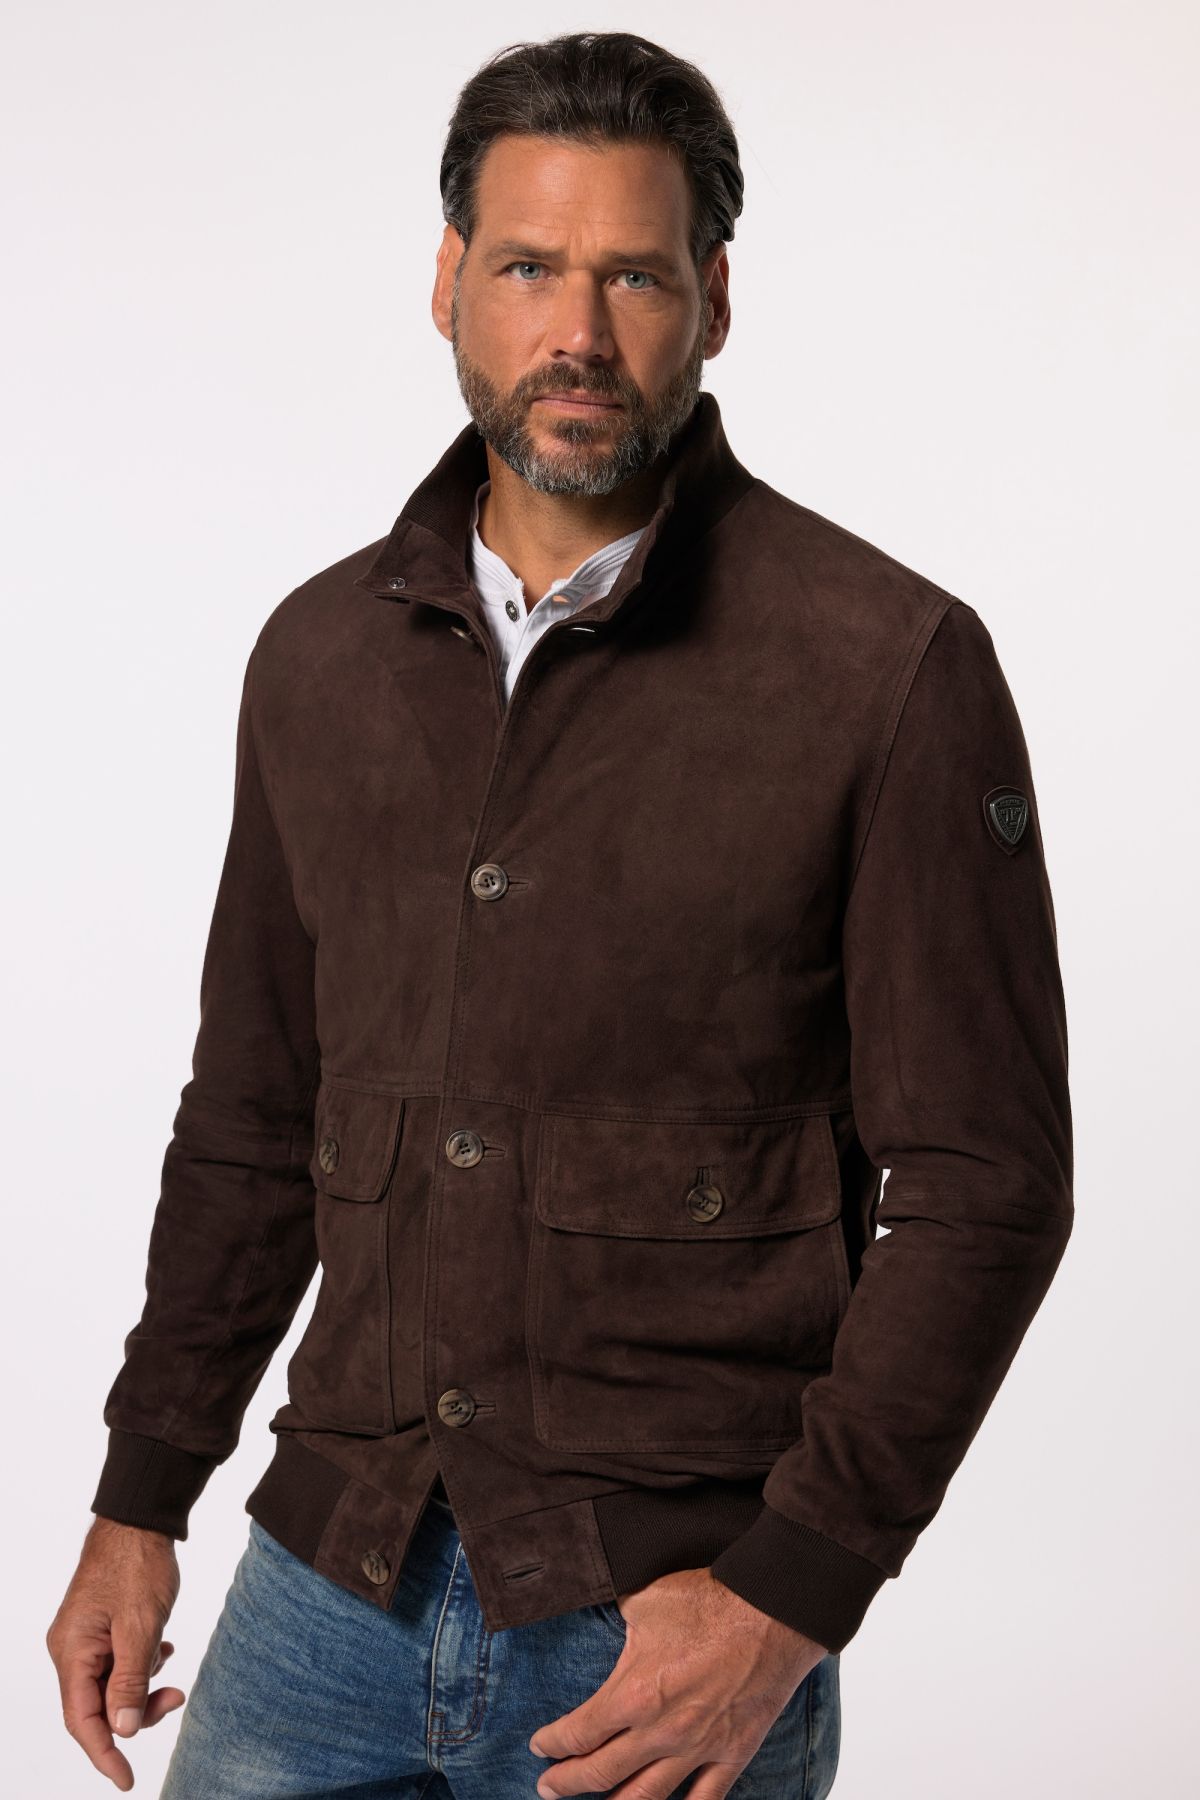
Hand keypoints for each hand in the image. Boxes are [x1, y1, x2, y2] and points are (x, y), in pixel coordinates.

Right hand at [46, 1517, 185, 1790]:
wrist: (139, 1518)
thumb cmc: (137, 1564)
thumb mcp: (140, 1626)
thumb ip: (130, 1680)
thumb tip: (124, 1730)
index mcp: (72, 1652)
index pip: (82, 1720)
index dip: (104, 1754)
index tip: (127, 1780)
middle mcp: (71, 1648)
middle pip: (98, 1704)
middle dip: (136, 1709)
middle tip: (176, 1698)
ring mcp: (85, 1636)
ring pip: (112, 1682)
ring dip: (143, 1682)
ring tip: (169, 1659)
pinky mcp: (101, 1624)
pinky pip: (118, 1660)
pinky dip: (142, 1662)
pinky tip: (163, 1649)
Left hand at [528, 1564, 828, 1797]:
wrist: (772, 1614)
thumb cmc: (709, 1602)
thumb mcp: (646, 1600)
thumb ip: (617, 1616)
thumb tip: (595, 1599)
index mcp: (633, 1694)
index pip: (578, 1732)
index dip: (552, 1743)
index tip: (539, 1745)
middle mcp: (660, 1732)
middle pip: (600, 1773)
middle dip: (567, 1782)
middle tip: (548, 1786)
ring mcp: (697, 1749)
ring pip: (644, 1798)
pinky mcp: (731, 1755)